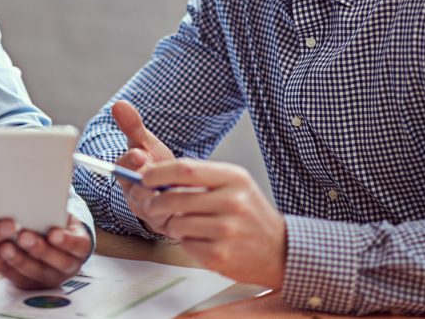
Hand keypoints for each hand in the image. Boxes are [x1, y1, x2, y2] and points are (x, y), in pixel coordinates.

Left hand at [0, 214, 91, 288]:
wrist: (53, 243)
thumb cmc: (55, 223)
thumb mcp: (62, 215)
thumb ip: (57, 209)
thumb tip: (46, 191)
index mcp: (79, 247)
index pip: (78, 246)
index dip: (67, 241)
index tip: (53, 233)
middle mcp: (67, 266)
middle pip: (56, 262)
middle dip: (38, 249)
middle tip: (23, 236)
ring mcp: (49, 277)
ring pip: (34, 272)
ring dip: (18, 260)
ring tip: (4, 246)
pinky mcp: (30, 283)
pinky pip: (18, 278)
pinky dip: (6, 267)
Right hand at [111, 100, 175, 233]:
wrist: (174, 189)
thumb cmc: (156, 164)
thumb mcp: (146, 144)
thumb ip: (133, 126)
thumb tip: (118, 104)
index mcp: (126, 179)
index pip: (120, 171)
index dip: (128, 163)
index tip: (139, 153)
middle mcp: (136, 200)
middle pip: (138, 194)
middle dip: (149, 182)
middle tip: (162, 171)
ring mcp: (154, 216)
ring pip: (158, 209)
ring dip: (171, 196)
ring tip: (185, 184)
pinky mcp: (171, 227)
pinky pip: (177, 222)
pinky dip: (188, 209)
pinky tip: (198, 196)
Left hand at [139, 159, 285, 289]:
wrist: (278, 250)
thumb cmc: (251, 214)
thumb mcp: (234, 185)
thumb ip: (200, 178)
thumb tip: (156, 176)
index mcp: (234, 178)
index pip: (185, 169)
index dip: (158, 172)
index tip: (145, 176)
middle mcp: (232, 202)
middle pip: (174, 197)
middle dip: (155, 201)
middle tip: (152, 204)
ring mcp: (227, 230)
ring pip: (176, 223)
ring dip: (171, 225)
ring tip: (185, 224)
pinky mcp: (220, 255)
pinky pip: (186, 245)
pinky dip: (187, 242)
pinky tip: (202, 240)